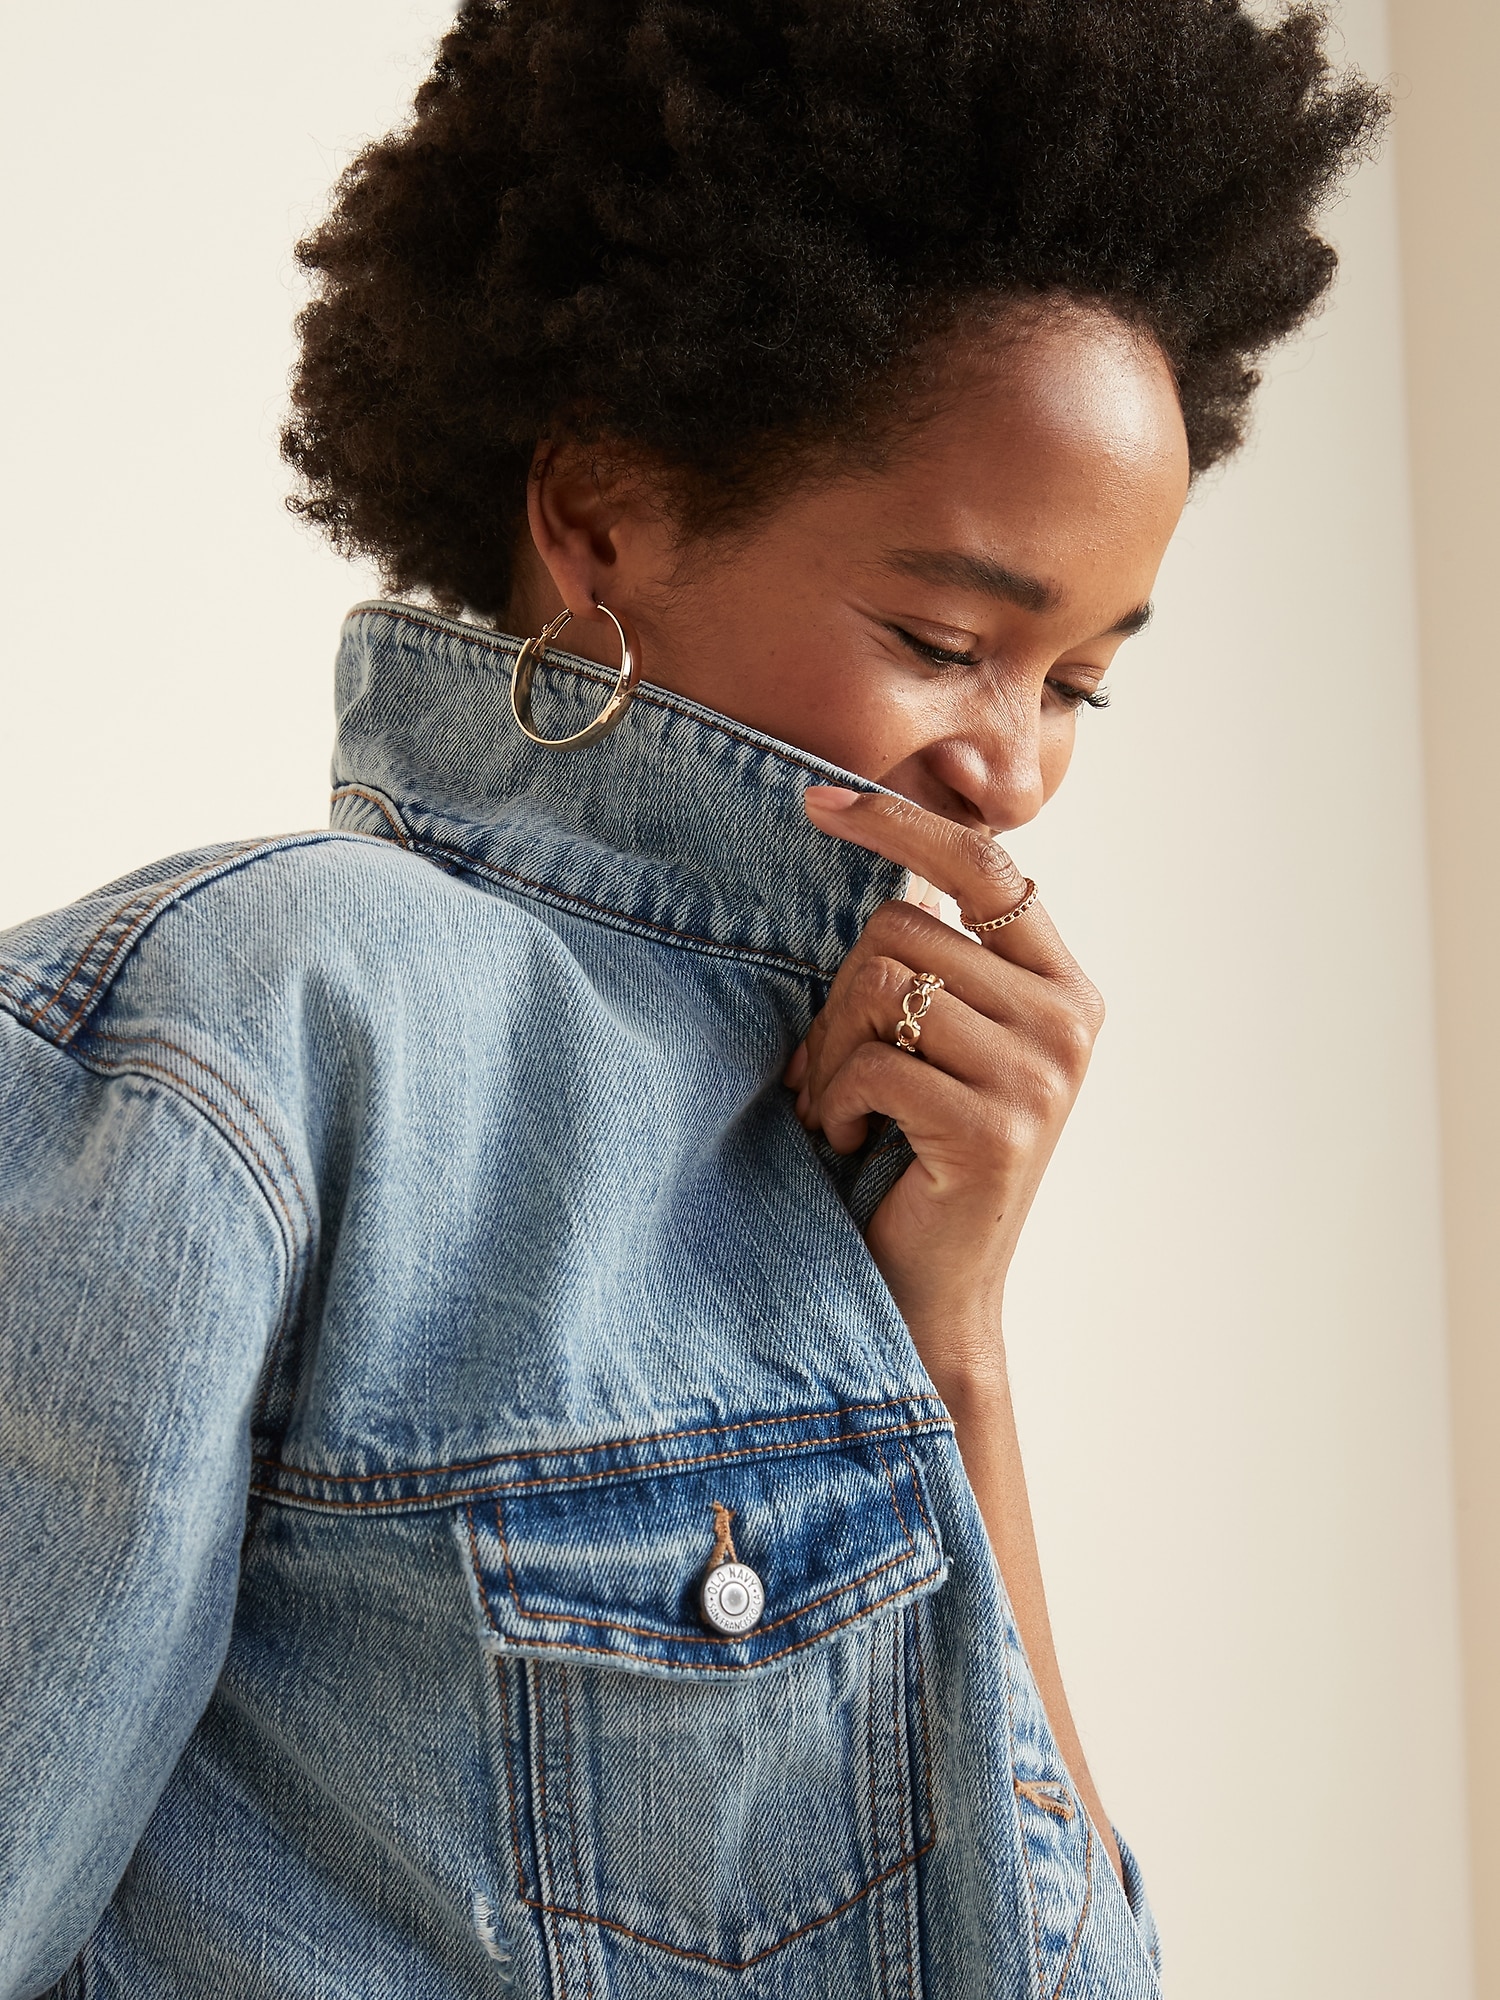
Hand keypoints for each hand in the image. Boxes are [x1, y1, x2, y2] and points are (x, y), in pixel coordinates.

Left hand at [785, 785, 1103, 1391]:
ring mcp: (1041, 1072)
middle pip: (902, 925)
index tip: (816, 800)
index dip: (899, 822)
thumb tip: (887, 862)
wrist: (932, 1290)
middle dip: (838, 999)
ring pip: (881, 984)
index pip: (985, 865)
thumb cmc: (914, 1155)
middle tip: (833, 1073)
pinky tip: (850, 1142)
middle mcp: (1069, 1018)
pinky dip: (833, 1101)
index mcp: (1062, 984)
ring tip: (843, 1109)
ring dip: (829, 1054)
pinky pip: (871, 1060)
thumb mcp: (937, 1042)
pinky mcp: (997, 1125)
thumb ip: (935, 958)